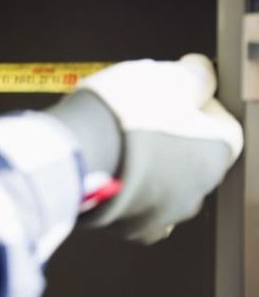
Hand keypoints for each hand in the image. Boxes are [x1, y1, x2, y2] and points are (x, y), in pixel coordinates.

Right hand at [54, 54, 242, 243]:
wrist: (75, 154)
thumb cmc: (121, 117)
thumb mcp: (166, 77)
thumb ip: (194, 74)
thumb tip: (201, 72)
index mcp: (215, 153)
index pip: (222, 122)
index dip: (196, 100)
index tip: (175, 90)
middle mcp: (196, 190)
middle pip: (190, 154)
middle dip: (170, 133)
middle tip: (141, 111)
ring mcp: (162, 212)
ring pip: (162, 182)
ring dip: (148, 162)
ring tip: (118, 138)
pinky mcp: (128, 225)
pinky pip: (134, 202)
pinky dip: (125, 185)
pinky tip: (109, 167)